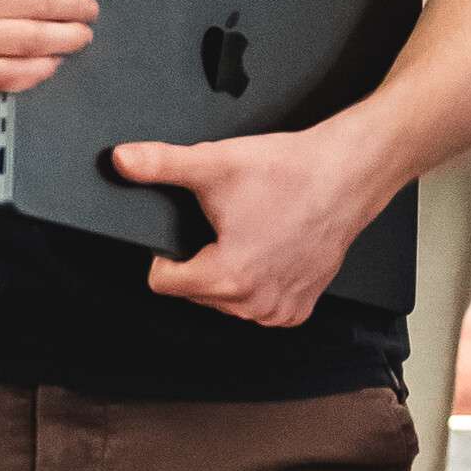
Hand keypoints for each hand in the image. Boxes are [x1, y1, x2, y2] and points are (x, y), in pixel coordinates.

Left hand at [112, 122, 394, 327]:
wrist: (348, 172)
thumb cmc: (291, 172)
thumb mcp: (216, 163)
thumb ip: (161, 164)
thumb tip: (122, 160)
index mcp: (226, 277)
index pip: (162, 281)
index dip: (166, 251)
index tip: (190, 227)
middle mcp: (253, 304)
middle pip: (194, 291)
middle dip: (201, 259)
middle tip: (227, 222)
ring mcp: (278, 309)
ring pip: (226, 300)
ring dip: (230, 273)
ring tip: (252, 233)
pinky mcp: (300, 307)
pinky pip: (260, 305)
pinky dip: (259, 283)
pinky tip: (271, 251)